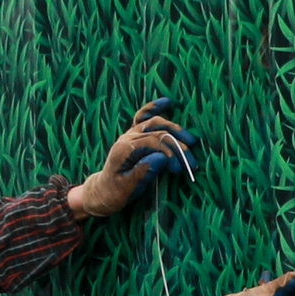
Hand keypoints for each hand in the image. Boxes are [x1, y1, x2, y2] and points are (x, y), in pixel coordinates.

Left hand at [66, 94, 199, 219]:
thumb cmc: (115, 193)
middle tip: (191, 163)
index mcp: (124, 149)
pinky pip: (143, 116)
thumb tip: (163, 157)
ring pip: (155, 123)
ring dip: (175, 129)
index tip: (179, 169)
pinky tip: (168, 102)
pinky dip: (155, 107)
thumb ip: (144, 171)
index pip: (154, 142)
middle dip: (178, 147)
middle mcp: (127, 137)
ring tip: (191, 141)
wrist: (103, 191)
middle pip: (158, 133)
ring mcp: (130, 133)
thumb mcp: (127, 188)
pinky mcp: (134, 134)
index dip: (170, 153)